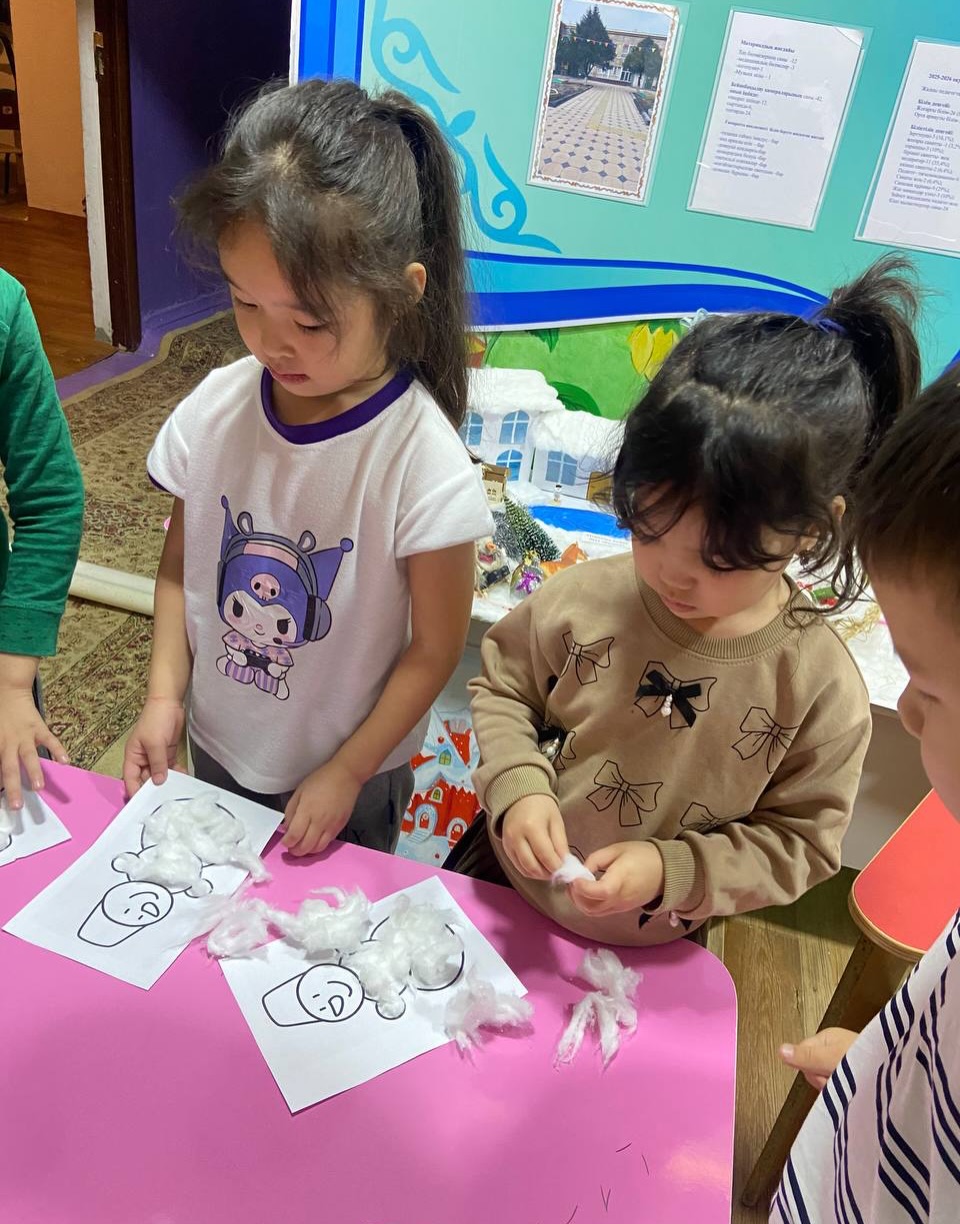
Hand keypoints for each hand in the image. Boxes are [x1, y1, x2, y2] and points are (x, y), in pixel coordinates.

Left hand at [0, 682, 68, 809]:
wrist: (8, 690)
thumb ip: (0, 749)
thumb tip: (1, 771)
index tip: (1, 800)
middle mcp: (9, 743)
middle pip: (10, 769)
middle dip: (13, 788)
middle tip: (17, 805)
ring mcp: (25, 736)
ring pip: (29, 757)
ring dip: (35, 772)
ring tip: (39, 787)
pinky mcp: (38, 728)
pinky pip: (50, 741)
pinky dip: (58, 751)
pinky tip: (65, 762)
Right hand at [122, 697, 184, 795]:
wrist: (169, 703)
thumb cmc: (155, 719)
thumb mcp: (154, 743)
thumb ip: (157, 763)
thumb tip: (159, 782)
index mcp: (132, 756)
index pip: (130, 778)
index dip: (135, 791)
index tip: (143, 803)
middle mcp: (142, 759)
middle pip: (145, 779)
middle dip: (154, 789)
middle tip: (164, 800)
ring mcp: (155, 757)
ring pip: (159, 775)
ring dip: (167, 782)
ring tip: (175, 792)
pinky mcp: (167, 753)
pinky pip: (170, 768)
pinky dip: (176, 773)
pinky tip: (183, 779)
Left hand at [281, 758, 362, 856]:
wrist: (346, 776)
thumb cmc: (321, 780)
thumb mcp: (299, 791)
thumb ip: (291, 811)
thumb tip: (288, 827)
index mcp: (307, 810)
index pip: (294, 836)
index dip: (287, 842)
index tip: (285, 841)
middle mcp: (319, 821)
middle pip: (305, 847)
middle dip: (295, 851)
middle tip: (291, 847)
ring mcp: (331, 826)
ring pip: (317, 849)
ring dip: (307, 851)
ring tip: (302, 846)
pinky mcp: (340, 827)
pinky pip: (328, 843)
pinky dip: (318, 846)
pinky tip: (314, 840)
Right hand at [501, 794, 567, 879]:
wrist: (519, 797)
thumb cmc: (541, 807)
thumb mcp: (556, 821)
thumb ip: (560, 844)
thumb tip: (565, 864)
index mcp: (531, 827)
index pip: (545, 855)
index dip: (556, 867)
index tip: (565, 870)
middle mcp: (517, 837)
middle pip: (532, 866)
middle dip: (547, 873)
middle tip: (558, 872)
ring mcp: (509, 843)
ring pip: (524, 870)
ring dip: (539, 875)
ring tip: (550, 870)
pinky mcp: (505, 848)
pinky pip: (518, 866)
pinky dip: (530, 871)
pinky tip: (540, 867)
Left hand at [569, 841, 664, 915]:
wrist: (666, 870)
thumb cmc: (641, 855)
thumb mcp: (616, 849)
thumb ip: (595, 859)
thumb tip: (581, 872)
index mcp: (621, 880)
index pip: (600, 892)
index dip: (582, 887)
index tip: (574, 878)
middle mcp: (620, 898)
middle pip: (591, 908)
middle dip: (575, 896)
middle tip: (571, 881)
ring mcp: (621, 907)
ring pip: (593, 913)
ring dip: (580, 902)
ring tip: (577, 886)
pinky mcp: (622, 910)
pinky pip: (601, 912)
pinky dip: (589, 904)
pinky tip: (587, 891)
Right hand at [780, 1027, 858, 1091]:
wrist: (893, 1079)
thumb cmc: (863, 1061)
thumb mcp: (829, 1058)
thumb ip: (804, 1056)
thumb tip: (781, 1050)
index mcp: (826, 1037)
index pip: (801, 1054)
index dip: (808, 1068)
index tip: (820, 1072)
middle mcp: (834, 1048)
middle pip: (812, 1069)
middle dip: (821, 1079)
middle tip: (834, 1080)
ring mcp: (845, 1062)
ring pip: (825, 1080)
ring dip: (833, 1088)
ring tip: (846, 1087)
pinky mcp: (854, 1077)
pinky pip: (838, 1087)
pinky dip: (842, 1092)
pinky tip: (850, 1092)